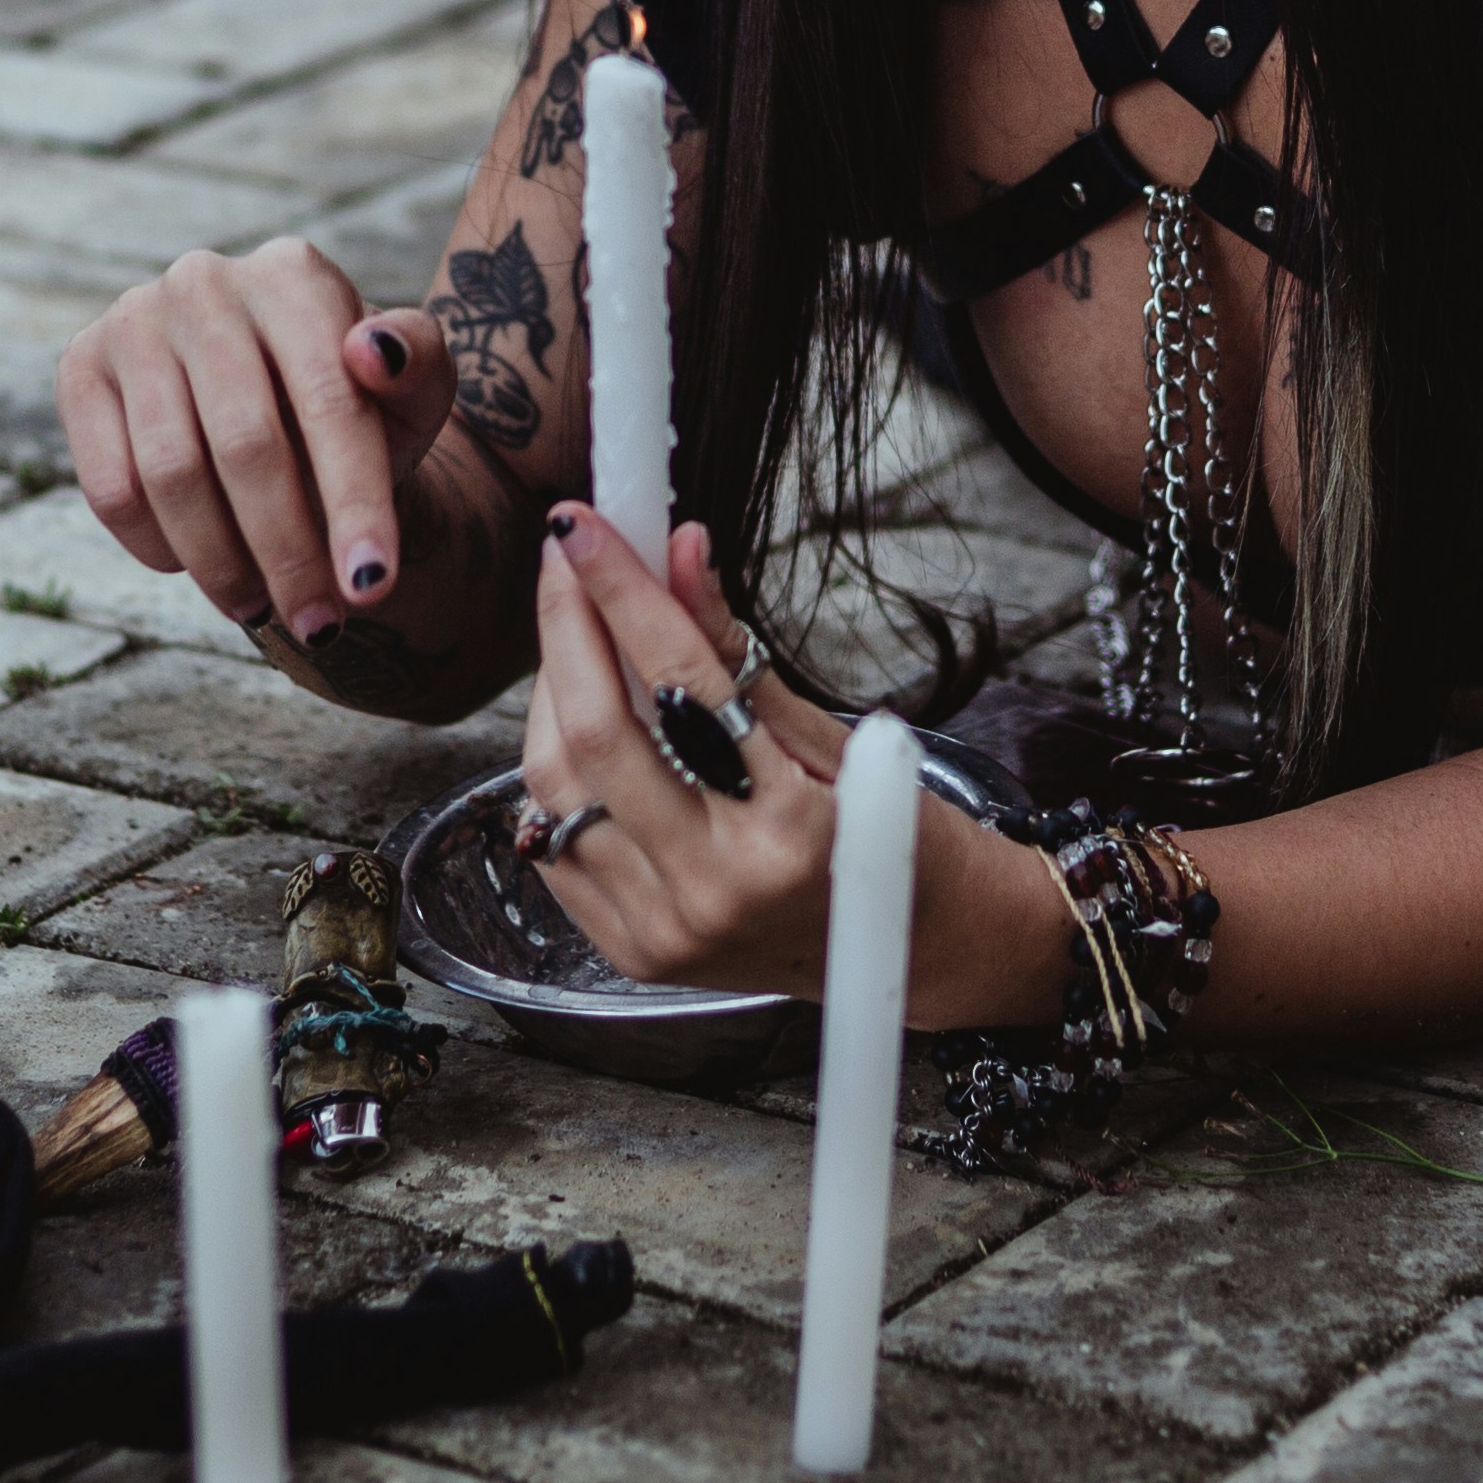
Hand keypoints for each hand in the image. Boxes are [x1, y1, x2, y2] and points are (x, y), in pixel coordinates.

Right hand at [56, 240, 451, 648]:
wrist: (269, 396)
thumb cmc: (355, 401)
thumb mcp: (412, 390)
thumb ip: (421, 367)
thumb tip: (373, 352)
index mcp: (294, 274)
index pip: (330, 402)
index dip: (354, 502)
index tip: (373, 585)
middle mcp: (205, 283)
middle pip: (246, 445)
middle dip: (288, 551)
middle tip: (318, 624)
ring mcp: (133, 321)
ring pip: (172, 474)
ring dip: (222, 563)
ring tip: (263, 607)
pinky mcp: (80, 368)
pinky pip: (112, 487)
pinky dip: (158, 548)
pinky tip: (201, 566)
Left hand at [513, 507, 1055, 1024]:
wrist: (928, 956)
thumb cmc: (901, 842)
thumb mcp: (838, 738)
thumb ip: (737, 651)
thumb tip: (679, 552)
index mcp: (790, 831)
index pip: (682, 682)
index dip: (625, 591)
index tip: (587, 525)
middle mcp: (718, 889)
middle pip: (599, 736)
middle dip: (566, 626)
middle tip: (566, 554)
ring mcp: (667, 931)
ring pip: (560, 788)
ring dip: (554, 692)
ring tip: (577, 631)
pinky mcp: (633, 953)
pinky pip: (556, 843)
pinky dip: (558, 770)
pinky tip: (581, 718)